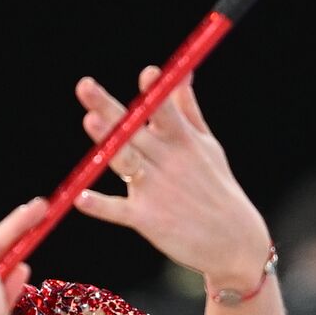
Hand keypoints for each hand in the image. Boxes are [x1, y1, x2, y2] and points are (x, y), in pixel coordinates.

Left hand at [73, 65, 271, 288]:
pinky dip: (101, 206)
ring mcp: (157, 190)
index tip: (149, 73)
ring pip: (126, 162)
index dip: (156, 91)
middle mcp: (168, 161)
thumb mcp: (208, 145)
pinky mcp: (148, 219)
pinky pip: (119, 210)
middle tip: (84, 85)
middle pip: (133, 129)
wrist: (233, 242)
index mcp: (183, 141)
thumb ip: (188, 109)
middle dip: (108, 107)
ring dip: (108, 143)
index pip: (166, 109)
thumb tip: (181, 72)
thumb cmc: (217, 187)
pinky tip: (81, 198)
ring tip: (90, 122)